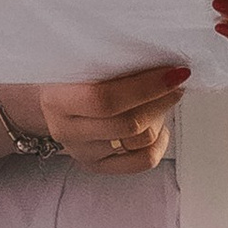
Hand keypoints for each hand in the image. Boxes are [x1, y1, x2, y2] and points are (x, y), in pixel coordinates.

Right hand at [29, 65, 190, 173]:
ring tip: (162, 98)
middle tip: (176, 81)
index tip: (174, 72)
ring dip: (160, 117)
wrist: (51, 99)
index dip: (146, 87)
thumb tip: (163, 63)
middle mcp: (67, 131)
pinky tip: (159, 125)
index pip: (105, 99)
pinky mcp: (98, 166)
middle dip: (162, 99)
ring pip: (141, 141)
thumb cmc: (72, 73)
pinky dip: (159, 142)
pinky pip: (143, 161)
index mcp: (57, 100)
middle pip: (129, 124)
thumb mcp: (82, 61)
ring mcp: (82, 152)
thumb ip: (114, 61)